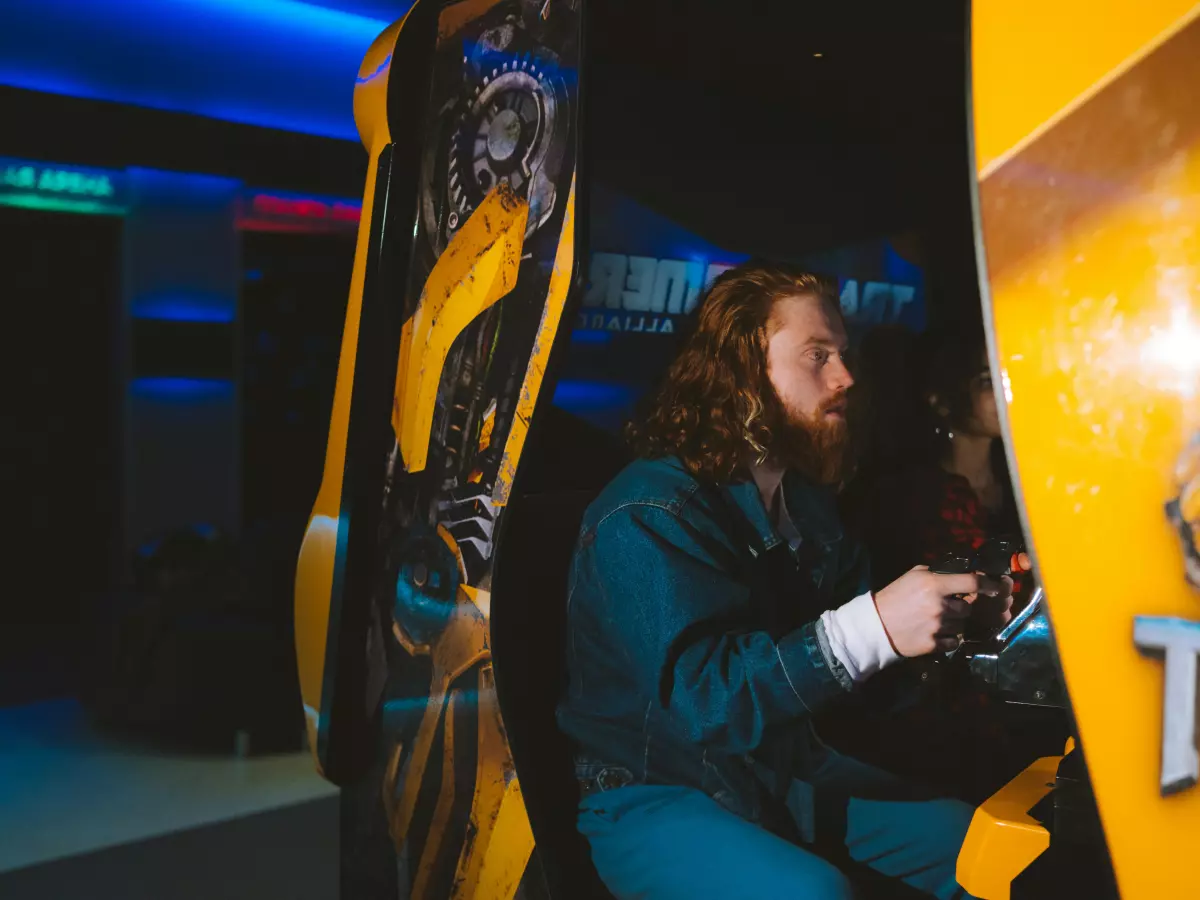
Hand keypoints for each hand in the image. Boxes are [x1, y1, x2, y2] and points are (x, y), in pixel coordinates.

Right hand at [874, 566, 1011, 656]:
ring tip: (936, 621)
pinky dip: (949, 638)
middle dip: (961, 608)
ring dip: (954, 623)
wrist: (876, 625)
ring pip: (962, 625)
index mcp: (934, 585)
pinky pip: (955, 641)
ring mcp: (938, 627)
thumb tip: (961, 574)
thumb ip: (937, 574)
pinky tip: (934, 633)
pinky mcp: (935, 644)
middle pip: (968, 608)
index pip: (972, 582)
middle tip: (947, 608)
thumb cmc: (894, 597)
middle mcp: (939, 606)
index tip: (997, 588)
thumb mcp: (913, 576)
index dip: (989, 584)